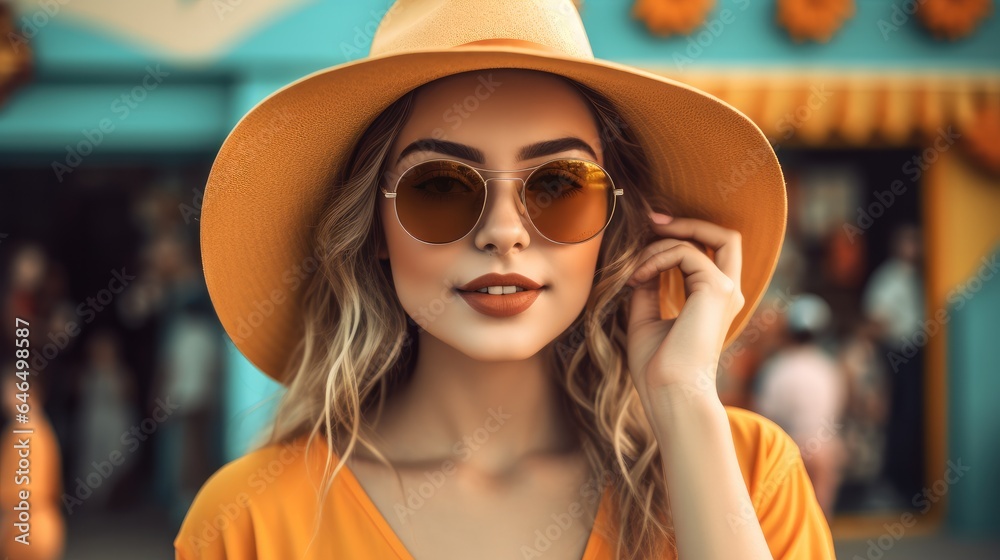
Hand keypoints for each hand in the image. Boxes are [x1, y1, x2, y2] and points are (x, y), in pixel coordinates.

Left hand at [624, 212, 745, 414]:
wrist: (668, 392)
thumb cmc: (657, 366)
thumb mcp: (645, 316)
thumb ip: (649, 286)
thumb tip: (641, 262)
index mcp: (714, 300)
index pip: (710, 251)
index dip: (682, 234)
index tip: (646, 232)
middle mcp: (727, 293)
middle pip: (725, 236)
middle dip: (686, 223)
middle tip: (650, 221)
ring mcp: (726, 290)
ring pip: (701, 239)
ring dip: (658, 246)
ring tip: (633, 272)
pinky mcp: (716, 289)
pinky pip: (685, 253)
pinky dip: (657, 257)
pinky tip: (638, 278)